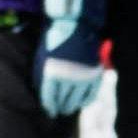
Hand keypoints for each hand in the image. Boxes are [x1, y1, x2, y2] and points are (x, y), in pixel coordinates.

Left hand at [36, 0, 100, 119]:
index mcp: (52, 73)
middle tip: (58, 112)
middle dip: (60, 107)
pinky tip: (82, 103)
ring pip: (78, 99)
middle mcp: (68, 77)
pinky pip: (91, 93)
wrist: (74, 25)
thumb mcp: (43, 57)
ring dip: (72, 106)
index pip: (50, 97)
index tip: (49, 111)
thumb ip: (42, 76)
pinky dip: (86, 100)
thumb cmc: (55, 40)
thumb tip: (44, 93)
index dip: (49, 106)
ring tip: (68, 109)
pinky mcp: (94, 73)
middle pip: (64, 100)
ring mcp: (83, 76)